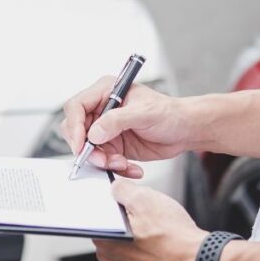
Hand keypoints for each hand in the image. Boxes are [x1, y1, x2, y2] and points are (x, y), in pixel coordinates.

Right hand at [60, 79, 191, 173]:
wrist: (185, 131)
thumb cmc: (170, 113)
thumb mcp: (144, 113)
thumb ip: (117, 121)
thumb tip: (94, 133)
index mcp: (105, 92)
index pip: (76, 107)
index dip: (74, 126)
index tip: (81, 144)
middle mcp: (102, 110)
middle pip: (76, 130)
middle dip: (87, 148)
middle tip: (102, 159)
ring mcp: (106, 129)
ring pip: (89, 149)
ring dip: (104, 161)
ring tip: (123, 163)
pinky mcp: (113, 146)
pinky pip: (103, 161)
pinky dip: (115, 168)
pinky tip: (131, 167)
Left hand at [92, 180, 206, 260]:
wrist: (199, 259)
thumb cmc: (173, 235)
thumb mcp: (144, 199)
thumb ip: (122, 190)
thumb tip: (115, 188)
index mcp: (105, 241)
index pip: (97, 215)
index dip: (113, 202)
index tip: (126, 198)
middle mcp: (112, 258)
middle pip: (113, 225)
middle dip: (126, 215)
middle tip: (145, 211)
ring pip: (128, 237)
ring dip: (140, 228)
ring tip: (157, 224)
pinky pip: (142, 249)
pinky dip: (150, 241)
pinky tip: (163, 235)